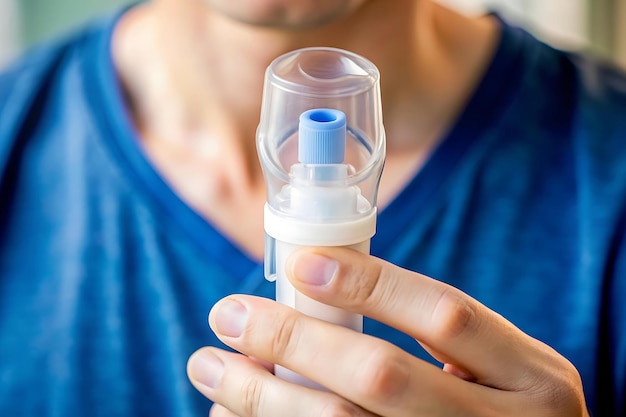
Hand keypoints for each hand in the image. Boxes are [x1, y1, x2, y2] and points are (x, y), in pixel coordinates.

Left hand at [187, 247, 588, 415]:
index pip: (445, 315)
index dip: (370, 285)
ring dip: (263, 398)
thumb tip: (320, 284)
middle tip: (228, 314)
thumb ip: (439, 333)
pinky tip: (235, 412)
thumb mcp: (501, 366)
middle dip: (294, 341)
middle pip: (382, 376)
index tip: (301, 264)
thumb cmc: (506, 408)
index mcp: (532, 378)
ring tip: (210, 366)